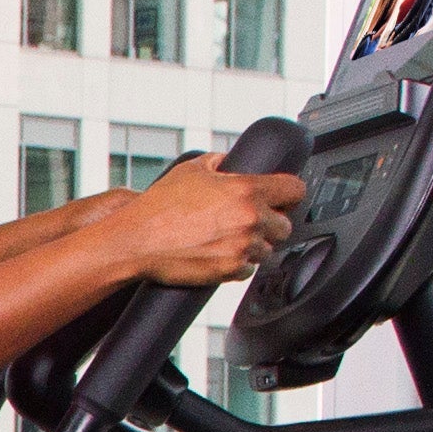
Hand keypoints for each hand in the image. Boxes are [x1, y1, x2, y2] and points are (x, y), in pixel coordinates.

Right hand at [119, 153, 305, 287]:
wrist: (137, 241)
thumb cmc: (159, 206)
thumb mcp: (190, 169)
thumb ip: (219, 161)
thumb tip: (230, 161)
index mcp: (247, 189)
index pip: (296, 190)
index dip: (289, 194)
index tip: (283, 199)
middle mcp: (250, 218)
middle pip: (286, 226)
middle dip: (270, 224)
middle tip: (248, 223)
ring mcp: (243, 246)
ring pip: (267, 250)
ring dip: (252, 246)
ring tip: (227, 240)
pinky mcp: (231, 270)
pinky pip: (248, 270)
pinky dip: (236, 264)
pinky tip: (217, 254)